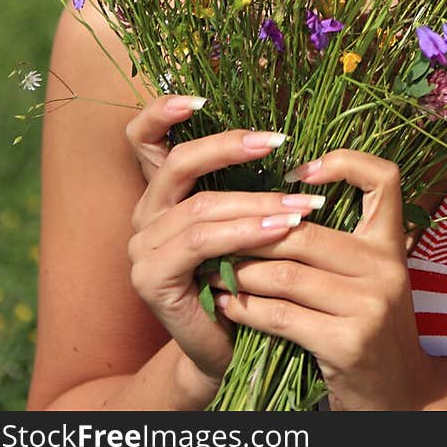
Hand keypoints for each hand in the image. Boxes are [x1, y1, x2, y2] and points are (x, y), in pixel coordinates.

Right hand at [124, 95, 325, 400]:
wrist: (228, 347)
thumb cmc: (243, 275)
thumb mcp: (243, 220)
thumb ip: (244, 182)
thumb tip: (282, 135)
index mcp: (161, 193)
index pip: (144, 139)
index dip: (162, 112)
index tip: (200, 98)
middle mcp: (145, 214)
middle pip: (179, 164)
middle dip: (231, 148)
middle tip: (278, 141)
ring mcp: (142, 248)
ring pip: (202, 206)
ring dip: (258, 202)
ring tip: (303, 204)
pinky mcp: (151, 279)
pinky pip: (201, 243)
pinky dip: (245, 233)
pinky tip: (280, 232)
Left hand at [208, 147, 440, 410]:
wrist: (401, 398)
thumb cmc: (372, 332)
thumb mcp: (369, 281)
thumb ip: (339, 248)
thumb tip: (276, 208)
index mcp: (391, 245)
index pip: (384, 178)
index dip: (343, 163)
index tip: (297, 174)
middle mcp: (386, 267)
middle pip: (305, 232)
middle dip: (251, 234)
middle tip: (216, 235)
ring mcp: (369, 305)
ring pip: (285, 273)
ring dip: (239, 272)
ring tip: (211, 269)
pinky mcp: (348, 342)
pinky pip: (281, 315)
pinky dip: (245, 309)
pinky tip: (226, 306)